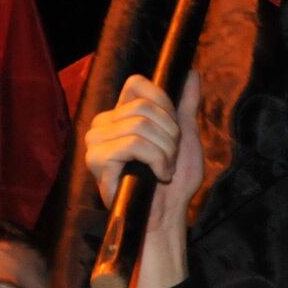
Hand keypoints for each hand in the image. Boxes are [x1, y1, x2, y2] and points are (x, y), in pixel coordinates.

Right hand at [84, 74, 203, 239]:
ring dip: (165, 150)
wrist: (167, 214)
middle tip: (171, 157)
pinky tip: (158, 175)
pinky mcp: (96, 160)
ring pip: (140, 125)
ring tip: (165, 168)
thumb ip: (186, 104)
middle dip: (170, 135)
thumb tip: (192, 73)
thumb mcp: (185, 136)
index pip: (137, 83)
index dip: (163, 102)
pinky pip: (134, 144)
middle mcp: (103, 123)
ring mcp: (96, 141)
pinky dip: (157, 160)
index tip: (174, 130)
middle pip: (144, 107)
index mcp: (120, 114)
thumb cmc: (173, 180)